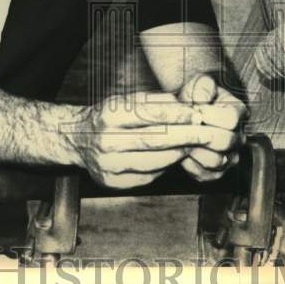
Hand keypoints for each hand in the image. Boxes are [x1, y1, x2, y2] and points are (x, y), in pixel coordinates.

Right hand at [70, 91, 240, 189]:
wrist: (77, 138)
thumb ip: (156, 102)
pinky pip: (147, 177)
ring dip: (179, 153)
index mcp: (110, 115)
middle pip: (155, 140)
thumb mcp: (127, 100)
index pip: (150, 115)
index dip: (177, 115)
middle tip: (207, 134)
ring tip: (194, 146)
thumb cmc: (109, 116)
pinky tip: (173, 158)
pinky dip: (165, 167)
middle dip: (186, 137)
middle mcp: (106, 141)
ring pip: (154, 161)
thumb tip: (188, 108)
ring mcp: (108, 165)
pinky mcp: (112, 183)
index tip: (197, 114)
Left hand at [177, 73, 247, 181]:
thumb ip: (203, 86)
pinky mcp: (215, 172)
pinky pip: (204, 175)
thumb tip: (202, 100)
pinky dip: (190, 165)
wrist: (188, 111)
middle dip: (202, 134)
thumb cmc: (195, 97)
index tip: (195, 109)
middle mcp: (238, 137)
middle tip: (187, 127)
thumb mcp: (199, 83)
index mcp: (238, 112)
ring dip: (196, 150)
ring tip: (184, 138)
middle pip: (226, 142)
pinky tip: (184, 150)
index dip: (210, 115)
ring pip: (217, 161)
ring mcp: (229, 156)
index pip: (231, 119)